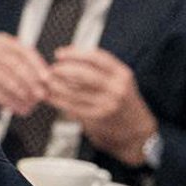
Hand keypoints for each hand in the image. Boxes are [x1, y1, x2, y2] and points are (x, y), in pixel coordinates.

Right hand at [0, 33, 51, 115]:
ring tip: (32, 104)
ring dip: (22, 94)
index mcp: (3, 42)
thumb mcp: (13, 63)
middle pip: (15, 65)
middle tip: (41, 95)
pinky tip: (19, 109)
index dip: (37, 66)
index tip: (47, 79)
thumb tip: (48, 81)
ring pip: (6, 80)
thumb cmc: (0, 70)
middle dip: (31, 82)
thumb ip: (29, 68)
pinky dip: (10, 102)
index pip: (24, 52)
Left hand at [46, 46, 157, 164]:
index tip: (60, 54)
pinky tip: (51, 97)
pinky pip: (73, 107)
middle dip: (63, 69)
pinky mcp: (97, 119)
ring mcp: (106, 104)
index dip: (75, 53)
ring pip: (75, 91)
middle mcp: (116, 88)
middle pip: (83, 74)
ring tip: (48, 82)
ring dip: (57, 86)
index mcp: (122, 74)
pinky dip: (59, 101)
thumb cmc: (124, 103)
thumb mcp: (120, 81)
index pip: (96, 57)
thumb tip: (71, 60)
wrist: (137, 132)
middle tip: (52, 69)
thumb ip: (101, 70)